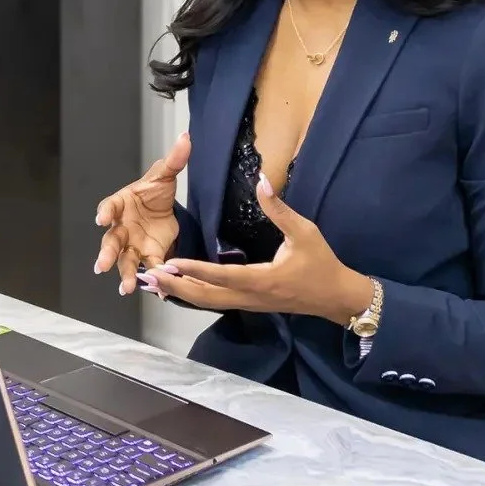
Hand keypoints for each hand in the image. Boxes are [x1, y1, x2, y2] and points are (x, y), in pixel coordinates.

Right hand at [94, 133, 191, 293]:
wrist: (164, 208)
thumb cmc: (155, 191)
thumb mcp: (165, 175)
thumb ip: (174, 160)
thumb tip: (185, 138)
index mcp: (121, 203)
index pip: (109, 206)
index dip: (105, 213)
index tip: (101, 219)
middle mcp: (122, 226)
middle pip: (111, 241)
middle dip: (106, 253)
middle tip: (101, 265)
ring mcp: (132, 244)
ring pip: (125, 261)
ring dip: (125, 274)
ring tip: (126, 288)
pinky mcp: (147, 254)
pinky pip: (148, 267)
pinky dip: (152, 279)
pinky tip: (157, 291)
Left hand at [147, 174, 373, 325]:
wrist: (335, 297)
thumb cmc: (321, 264)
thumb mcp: (304, 232)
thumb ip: (279, 209)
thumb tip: (261, 181)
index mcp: (261, 279)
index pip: (222, 276)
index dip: (195, 270)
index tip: (171, 263)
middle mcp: (250, 296)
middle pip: (206, 297)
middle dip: (176, 287)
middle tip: (149, 277)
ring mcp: (249, 304)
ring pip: (209, 302)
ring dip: (182, 292)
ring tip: (155, 283)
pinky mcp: (251, 304)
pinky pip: (218, 301)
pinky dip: (197, 295)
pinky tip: (182, 287)